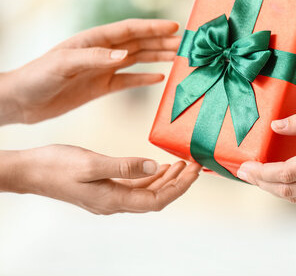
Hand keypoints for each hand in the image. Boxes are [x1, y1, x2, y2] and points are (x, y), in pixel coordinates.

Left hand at [0, 19, 179, 124]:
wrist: (22, 101)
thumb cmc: (38, 76)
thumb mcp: (64, 63)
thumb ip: (95, 58)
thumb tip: (126, 55)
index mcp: (95, 40)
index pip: (131, 30)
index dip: (154, 27)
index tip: (176, 26)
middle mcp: (103, 52)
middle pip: (140, 43)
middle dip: (164, 41)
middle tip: (187, 43)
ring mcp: (103, 69)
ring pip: (139, 59)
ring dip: (159, 57)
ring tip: (180, 57)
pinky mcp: (101, 86)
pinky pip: (129, 80)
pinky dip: (145, 78)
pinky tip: (160, 77)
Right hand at [2, 144, 200, 213]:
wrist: (29, 170)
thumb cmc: (55, 166)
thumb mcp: (91, 163)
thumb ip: (124, 166)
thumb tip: (154, 167)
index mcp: (113, 200)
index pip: (158, 200)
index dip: (180, 188)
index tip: (195, 171)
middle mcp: (114, 203)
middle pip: (156, 197)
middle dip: (178, 183)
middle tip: (194, 164)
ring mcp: (109, 196)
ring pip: (147, 192)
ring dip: (166, 178)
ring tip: (181, 163)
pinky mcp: (104, 188)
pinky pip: (134, 186)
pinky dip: (149, 176)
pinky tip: (158, 166)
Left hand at [237, 103, 295, 202]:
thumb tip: (275, 127)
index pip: (285, 174)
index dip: (260, 172)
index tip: (243, 166)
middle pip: (287, 191)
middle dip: (261, 183)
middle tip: (242, 173)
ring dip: (274, 189)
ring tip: (257, 176)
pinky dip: (291, 191)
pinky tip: (282, 180)